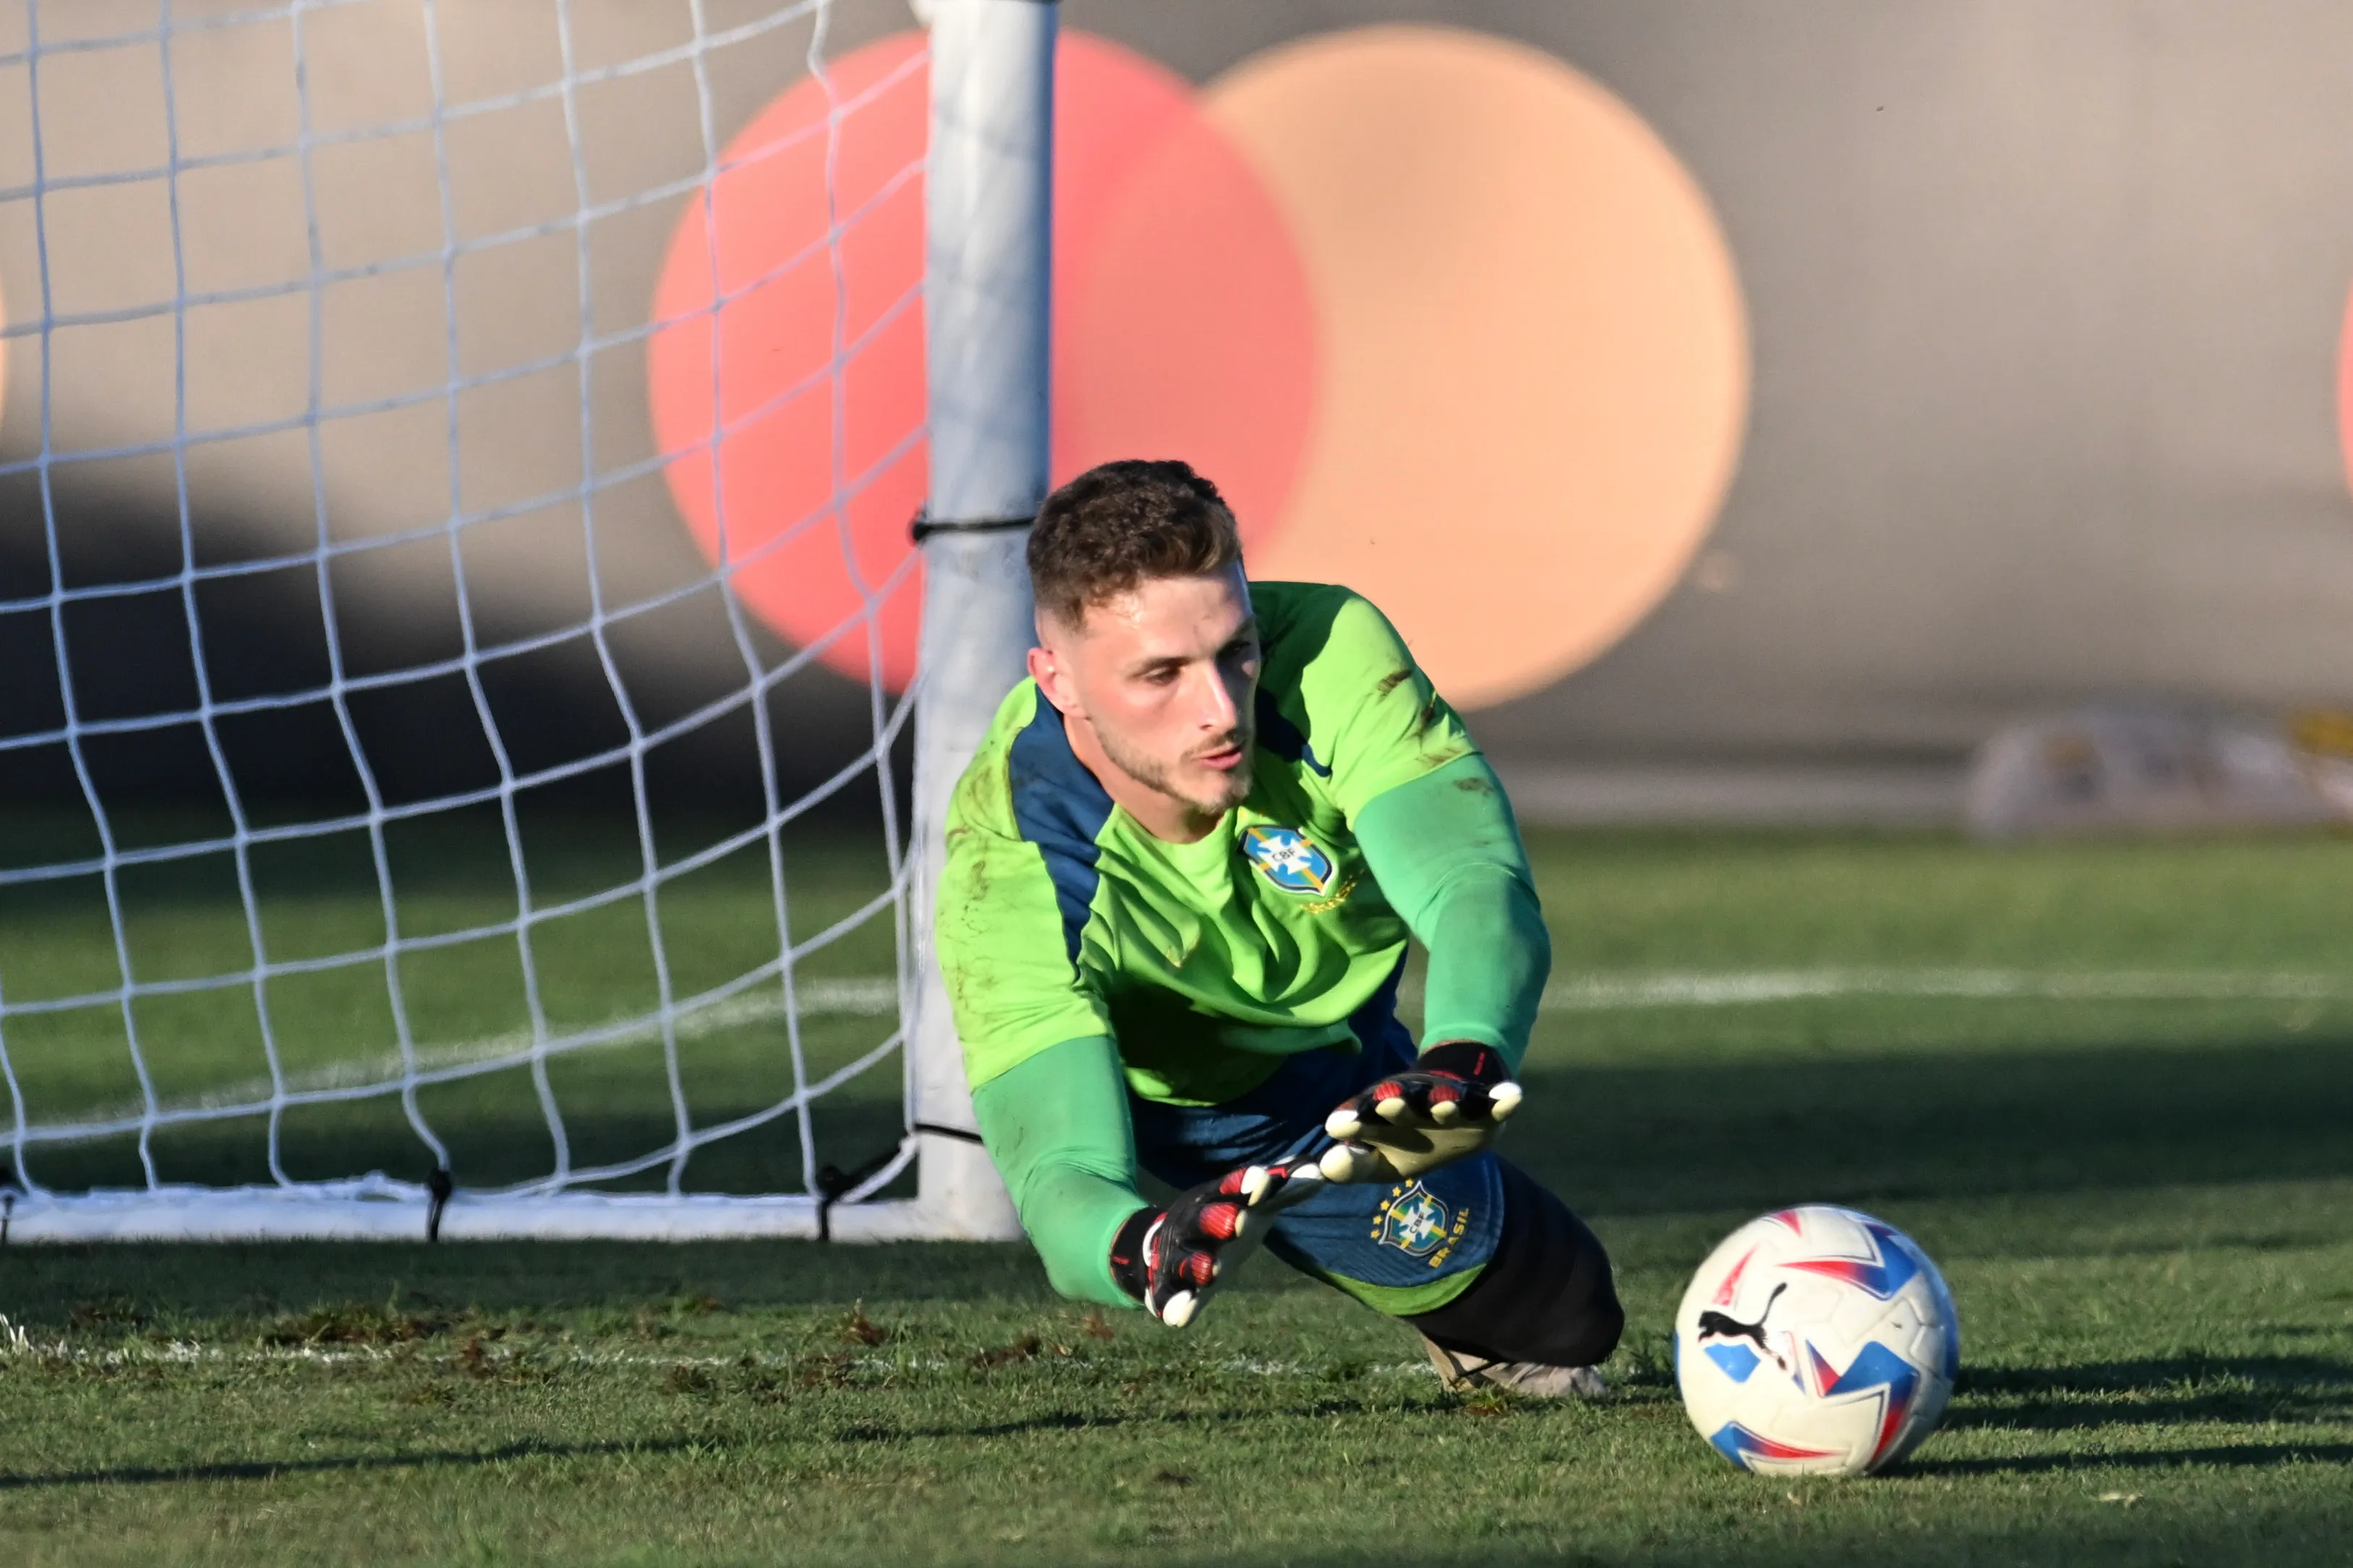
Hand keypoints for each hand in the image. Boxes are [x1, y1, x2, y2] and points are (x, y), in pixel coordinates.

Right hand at [1110, 1160, 1323, 1326]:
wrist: (1164, 1245)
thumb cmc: (1222, 1219)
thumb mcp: (1250, 1204)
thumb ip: (1282, 1190)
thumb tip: (1323, 1171)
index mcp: (1214, 1199)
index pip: (1229, 1187)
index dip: (1244, 1184)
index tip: (1263, 1180)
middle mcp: (1193, 1224)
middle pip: (1204, 1220)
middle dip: (1219, 1219)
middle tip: (1236, 1222)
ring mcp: (1178, 1256)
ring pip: (1186, 1260)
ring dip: (1197, 1265)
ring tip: (1211, 1272)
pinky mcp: (1169, 1288)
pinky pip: (1169, 1298)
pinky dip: (1175, 1307)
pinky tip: (1179, 1319)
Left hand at [1317, 1040, 1522, 1182]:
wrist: (1452, 1105)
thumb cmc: (1406, 1138)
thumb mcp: (1379, 1158)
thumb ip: (1354, 1165)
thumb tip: (1326, 1166)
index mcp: (1382, 1115)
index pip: (1363, 1115)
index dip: (1352, 1119)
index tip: (1337, 1125)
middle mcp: (1413, 1104)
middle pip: (1403, 1102)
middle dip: (1396, 1103)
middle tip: (1389, 1101)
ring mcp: (1450, 1104)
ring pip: (1446, 1101)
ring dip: (1446, 1102)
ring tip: (1447, 1104)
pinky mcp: (1483, 1108)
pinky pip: (1494, 1102)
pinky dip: (1503, 1099)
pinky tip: (1513, 1095)